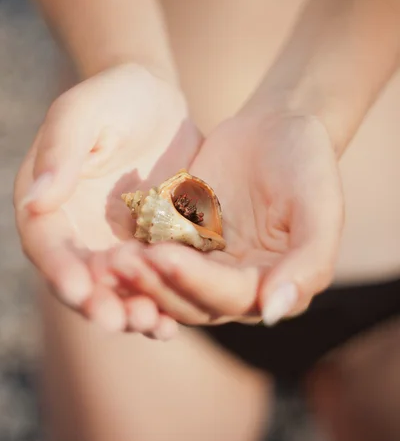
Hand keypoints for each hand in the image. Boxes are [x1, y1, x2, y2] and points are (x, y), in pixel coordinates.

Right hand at [14, 63, 200, 335]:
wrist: (157, 102)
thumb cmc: (113, 97)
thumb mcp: (84, 114)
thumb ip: (62, 152)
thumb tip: (35, 198)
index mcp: (49, 204)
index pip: (48, 244)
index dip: (60, 269)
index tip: (79, 289)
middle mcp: (77, 234)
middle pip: (82, 279)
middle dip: (98, 303)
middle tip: (119, 320)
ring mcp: (113, 245)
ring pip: (118, 289)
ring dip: (132, 311)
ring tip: (154, 326)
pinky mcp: (150, 247)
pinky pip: (154, 281)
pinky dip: (163, 300)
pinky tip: (178, 319)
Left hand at [114, 109, 343, 326]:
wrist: (278, 128)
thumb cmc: (307, 166)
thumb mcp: (321, 209)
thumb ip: (309, 262)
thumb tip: (272, 312)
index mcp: (273, 285)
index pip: (230, 296)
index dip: (196, 281)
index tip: (162, 256)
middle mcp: (237, 286)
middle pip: (190, 300)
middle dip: (155, 283)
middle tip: (119, 263)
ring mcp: (207, 265)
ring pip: (166, 284)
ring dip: (137, 277)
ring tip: (107, 259)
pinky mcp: (182, 243)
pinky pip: (153, 254)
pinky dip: (133, 253)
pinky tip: (107, 243)